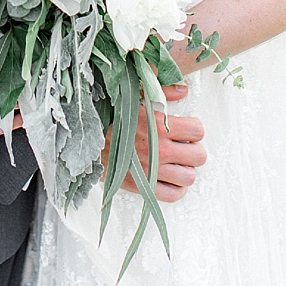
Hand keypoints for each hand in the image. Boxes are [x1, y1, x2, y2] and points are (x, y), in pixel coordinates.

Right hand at [115, 83, 206, 203]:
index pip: (197, 131)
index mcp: (159, 126)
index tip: (187, 130)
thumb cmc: (112, 119)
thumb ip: (163, 92)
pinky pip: (172, 195)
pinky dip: (176, 189)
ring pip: (188, 177)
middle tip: (184, 148)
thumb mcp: (137, 98)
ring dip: (186, 170)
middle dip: (193, 150)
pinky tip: (171, 179)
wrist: (88, 141)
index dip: (194, 130)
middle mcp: (159, 150)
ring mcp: (152, 170)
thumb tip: (184, 90)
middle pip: (198, 156)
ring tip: (177, 163)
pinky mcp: (142, 187)